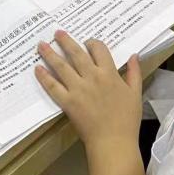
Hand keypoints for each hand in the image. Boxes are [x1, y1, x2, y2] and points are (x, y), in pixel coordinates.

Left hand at [35, 31, 141, 153]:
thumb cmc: (127, 119)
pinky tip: (38, 68)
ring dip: (50, 53)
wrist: (113, 141)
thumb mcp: (135, 93)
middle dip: (66, 41)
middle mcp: (92, 77)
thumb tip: (133, 56)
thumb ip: (134, 73)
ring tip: (41, 45)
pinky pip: (53, 86)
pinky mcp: (67, 102)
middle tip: (57, 33)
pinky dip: (44, 76)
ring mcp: (78, 89)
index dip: (92, 43)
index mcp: (109, 73)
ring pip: (61, 66)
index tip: (87, 43)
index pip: (98, 49)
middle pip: (76, 53)